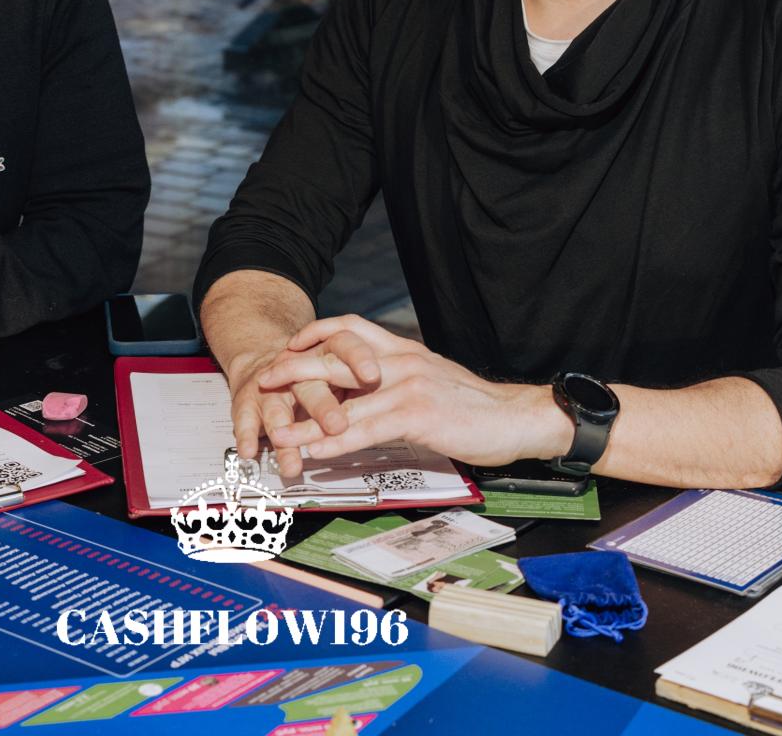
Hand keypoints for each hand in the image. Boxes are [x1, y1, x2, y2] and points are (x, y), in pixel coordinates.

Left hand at [257, 315, 570, 466]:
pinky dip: (336, 442)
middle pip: (336, 358)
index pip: (350, 328)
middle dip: (294, 370)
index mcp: (403, 349)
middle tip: (265, 381)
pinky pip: (366, 429)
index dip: (316, 333)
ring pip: (344, 401)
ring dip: (306, 419)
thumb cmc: (474, 406)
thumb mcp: (430, 379)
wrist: (516, 418)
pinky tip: (316, 453)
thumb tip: (367, 390)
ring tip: (277, 430)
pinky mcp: (417, 415)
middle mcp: (400, 361)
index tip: (290, 343)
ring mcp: (407, 386)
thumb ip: (397, 379)